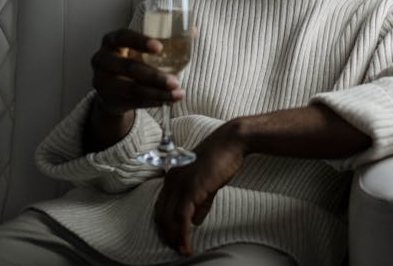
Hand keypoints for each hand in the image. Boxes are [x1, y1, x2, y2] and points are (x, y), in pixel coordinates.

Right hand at [91, 28, 182, 114]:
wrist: (112, 86)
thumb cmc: (133, 59)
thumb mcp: (142, 48)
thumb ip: (166, 39)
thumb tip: (194, 31)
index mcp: (112, 40)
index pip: (123, 36)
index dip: (140, 41)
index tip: (160, 47)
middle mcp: (102, 58)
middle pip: (129, 67)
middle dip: (155, 76)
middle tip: (175, 81)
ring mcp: (102, 80)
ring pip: (132, 89)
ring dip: (157, 93)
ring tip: (177, 94)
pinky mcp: (108, 98)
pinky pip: (132, 102)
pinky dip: (152, 102)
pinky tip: (166, 101)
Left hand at [154, 122, 246, 254]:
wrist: (231, 141)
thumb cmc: (222, 158)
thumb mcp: (207, 182)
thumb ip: (200, 202)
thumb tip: (195, 222)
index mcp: (173, 176)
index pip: (161, 207)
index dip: (164, 226)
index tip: (171, 239)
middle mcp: (171, 180)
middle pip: (161, 215)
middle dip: (167, 235)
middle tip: (176, 249)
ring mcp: (180, 184)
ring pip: (169, 219)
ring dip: (175, 239)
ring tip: (183, 251)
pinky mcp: (191, 189)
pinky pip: (182, 218)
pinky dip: (183, 235)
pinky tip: (188, 245)